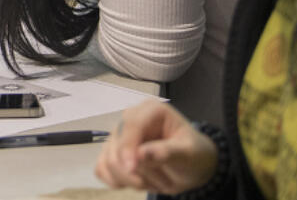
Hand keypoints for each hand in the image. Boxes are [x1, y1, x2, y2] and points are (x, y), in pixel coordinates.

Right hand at [95, 100, 218, 194]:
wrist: (192, 167)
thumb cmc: (194, 155)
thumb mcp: (189, 154)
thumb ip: (167, 152)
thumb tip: (142, 153)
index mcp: (151, 111)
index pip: (131, 125)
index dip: (128, 146)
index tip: (132, 169)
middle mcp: (131, 119)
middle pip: (117, 145)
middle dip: (135, 171)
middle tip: (161, 184)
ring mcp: (119, 136)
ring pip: (108, 160)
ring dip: (129, 179)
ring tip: (153, 184)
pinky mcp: (113, 152)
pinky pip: (102, 168)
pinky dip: (115, 180)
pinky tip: (133, 184)